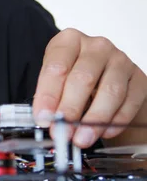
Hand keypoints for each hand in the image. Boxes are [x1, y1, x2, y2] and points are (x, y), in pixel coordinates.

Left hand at [32, 28, 146, 147]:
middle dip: (71, 110)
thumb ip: (49, 99)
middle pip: (83, 79)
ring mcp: (120, 60)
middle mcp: (96, 47)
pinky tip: (104, 132)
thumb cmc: (71, 79)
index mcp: (69, 41)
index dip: (48, 96)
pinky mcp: (138, 77)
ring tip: (82, 138)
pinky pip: (129, 101)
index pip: (57, 67)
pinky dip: (116, 121)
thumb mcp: (54, 82)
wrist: (101, 79)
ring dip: (94, 120)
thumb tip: (46, 121)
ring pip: (110, 91)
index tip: (43, 118)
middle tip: (63, 132)